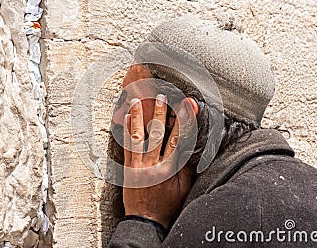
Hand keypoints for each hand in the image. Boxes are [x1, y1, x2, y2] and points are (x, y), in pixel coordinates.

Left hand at [122, 94, 194, 227]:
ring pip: (139, 137)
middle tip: (163, 96)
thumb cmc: (167, 206)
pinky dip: (128, 131)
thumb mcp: (184, 189)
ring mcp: (139, 166)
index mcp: (170, 169)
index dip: (185, 120)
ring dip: (139, 117)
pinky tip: (127, 118)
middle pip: (158, 134)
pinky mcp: (128, 168)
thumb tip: (189, 146)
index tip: (188, 105)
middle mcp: (153, 165)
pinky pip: (128, 146)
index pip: (179, 139)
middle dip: (161, 113)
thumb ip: (185, 167)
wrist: (146, 221)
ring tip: (138, 101)